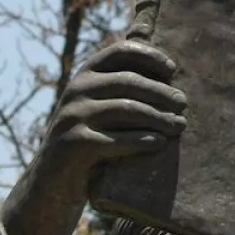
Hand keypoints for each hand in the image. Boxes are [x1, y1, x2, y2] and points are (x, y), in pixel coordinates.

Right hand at [40, 38, 186, 188]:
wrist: (51, 182)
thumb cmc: (86, 142)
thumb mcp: (95, 109)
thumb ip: (118, 90)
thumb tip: (168, 73)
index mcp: (83, 76)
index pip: (120, 52)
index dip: (150, 57)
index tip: (172, 71)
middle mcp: (75, 91)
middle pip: (128, 81)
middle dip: (160, 92)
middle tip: (183, 104)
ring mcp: (73, 117)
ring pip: (126, 109)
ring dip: (159, 117)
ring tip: (179, 126)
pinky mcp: (75, 143)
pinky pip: (118, 139)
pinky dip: (143, 140)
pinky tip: (159, 143)